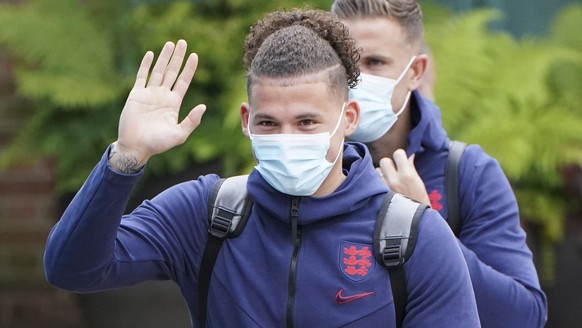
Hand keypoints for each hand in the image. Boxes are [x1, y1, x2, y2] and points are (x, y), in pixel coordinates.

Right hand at [111, 40, 205, 171]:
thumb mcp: (179, 134)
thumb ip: (191, 121)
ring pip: (158, 71)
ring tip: (170, 44)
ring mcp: (149, 94)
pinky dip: (146, 65)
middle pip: (172, 72)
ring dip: (164, 57)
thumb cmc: (158, 144)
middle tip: (183, 42)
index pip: (183, 81)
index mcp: (174, 103)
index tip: (194, 56)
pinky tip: (151, 54)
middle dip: (178, 57)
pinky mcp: (136, 95)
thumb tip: (203, 106)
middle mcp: (162, 96)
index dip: (189, 68)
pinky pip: (142, 76)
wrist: (136, 147)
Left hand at [377, 149, 430, 205]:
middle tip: (393, 170)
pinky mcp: (378, 195)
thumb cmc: (419, 201)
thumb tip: (408, 155)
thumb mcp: (418, 182)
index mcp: (407, 175)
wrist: (414, 220)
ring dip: (381, 174)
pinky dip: (377, 182)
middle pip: (384, 160)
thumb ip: (411, 167)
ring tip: (388, 180)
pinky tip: (382, 187)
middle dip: (389, 164)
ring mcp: (384, 188)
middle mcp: (394, 180)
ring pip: (376, 171)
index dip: (399, 156)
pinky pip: (373, 182)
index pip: (397, 153)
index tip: (401, 160)